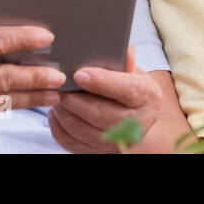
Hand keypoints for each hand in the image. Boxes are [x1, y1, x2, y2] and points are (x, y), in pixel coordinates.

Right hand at [0, 24, 65, 136]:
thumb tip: (11, 46)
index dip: (24, 38)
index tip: (47, 36)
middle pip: (4, 78)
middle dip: (37, 77)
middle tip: (60, 74)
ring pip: (3, 102)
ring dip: (31, 97)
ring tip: (53, 92)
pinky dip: (7, 105)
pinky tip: (23, 100)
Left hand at [47, 46, 163, 152]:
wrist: (136, 122)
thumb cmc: (132, 90)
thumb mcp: (135, 73)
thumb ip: (126, 62)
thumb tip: (124, 51)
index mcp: (147, 97)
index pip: (126, 90)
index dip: (102, 82)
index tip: (79, 74)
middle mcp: (135, 123)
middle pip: (100, 113)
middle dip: (75, 99)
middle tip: (59, 85)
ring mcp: (116, 141)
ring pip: (82, 130)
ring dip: (64, 112)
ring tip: (56, 96)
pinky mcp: (98, 152)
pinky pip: (72, 142)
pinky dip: (59, 127)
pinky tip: (57, 112)